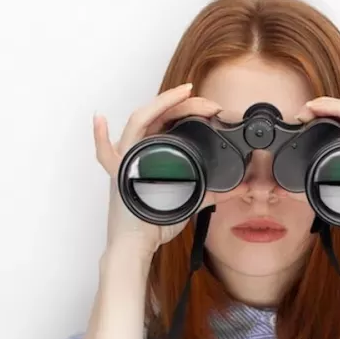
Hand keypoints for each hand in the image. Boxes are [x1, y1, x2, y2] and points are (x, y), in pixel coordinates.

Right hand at [94, 82, 222, 253]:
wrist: (136, 244)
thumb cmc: (153, 224)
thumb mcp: (190, 201)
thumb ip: (213, 192)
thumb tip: (240, 187)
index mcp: (154, 153)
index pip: (172, 120)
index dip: (192, 109)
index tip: (213, 108)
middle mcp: (138, 151)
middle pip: (159, 114)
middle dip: (185, 103)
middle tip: (209, 104)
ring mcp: (126, 159)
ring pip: (140, 121)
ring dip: (162, 104)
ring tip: (185, 93)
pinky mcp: (119, 174)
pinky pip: (106, 153)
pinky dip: (99, 136)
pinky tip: (99, 119)